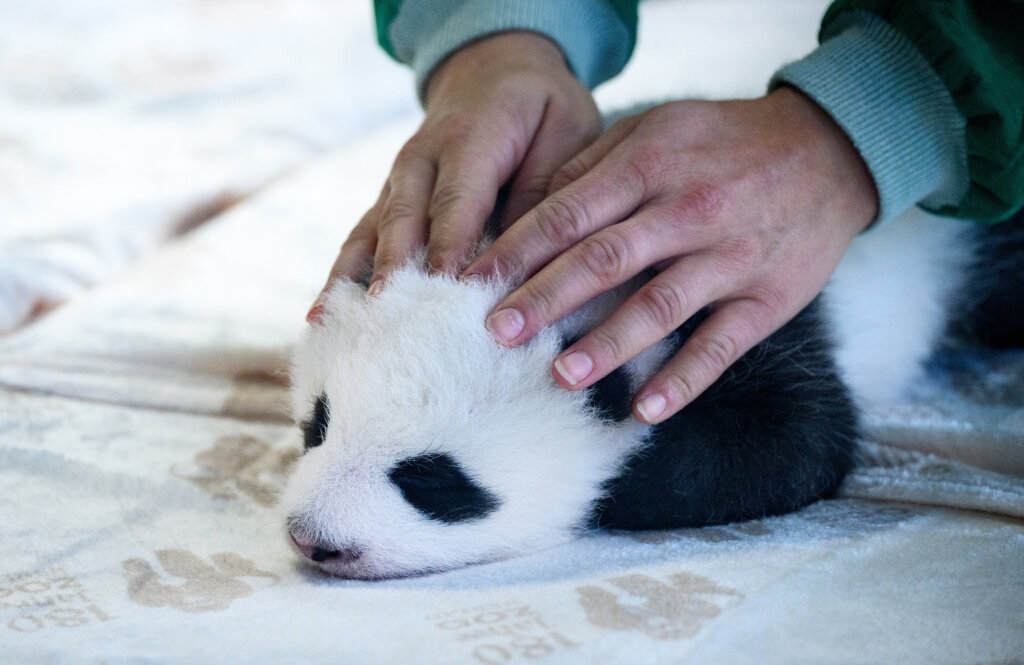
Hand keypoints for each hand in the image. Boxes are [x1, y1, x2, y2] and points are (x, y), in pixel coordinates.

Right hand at [309, 31, 600, 316]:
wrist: (495, 71)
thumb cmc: (542, 109)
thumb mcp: (567, 130)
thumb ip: (543, 189)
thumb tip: (523, 254)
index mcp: (469, 137)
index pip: (456, 200)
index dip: (449, 247)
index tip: (445, 292)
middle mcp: (419, 159)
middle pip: (403, 222)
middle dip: (396, 274)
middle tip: (392, 325)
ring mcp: (397, 182)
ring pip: (370, 234)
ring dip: (353, 282)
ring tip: (331, 327)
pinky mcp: (388, 202)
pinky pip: (359, 241)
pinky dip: (341, 278)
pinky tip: (322, 318)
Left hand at [464, 87, 877, 423]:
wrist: (830, 150)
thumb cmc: (725, 142)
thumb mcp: (657, 129)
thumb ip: (593, 167)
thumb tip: (529, 212)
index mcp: (651, 165)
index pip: (568, 214)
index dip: (516, 251)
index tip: (472, 284)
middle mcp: (688, 211)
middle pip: (603, 261)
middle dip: (544, 301)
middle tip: (496, 335)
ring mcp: (731, 257)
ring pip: (660, 307)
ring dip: (607, 346)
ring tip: (560, 376)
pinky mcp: (768, 299)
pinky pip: (721, 346)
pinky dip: (684, 380)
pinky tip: (645, 410)